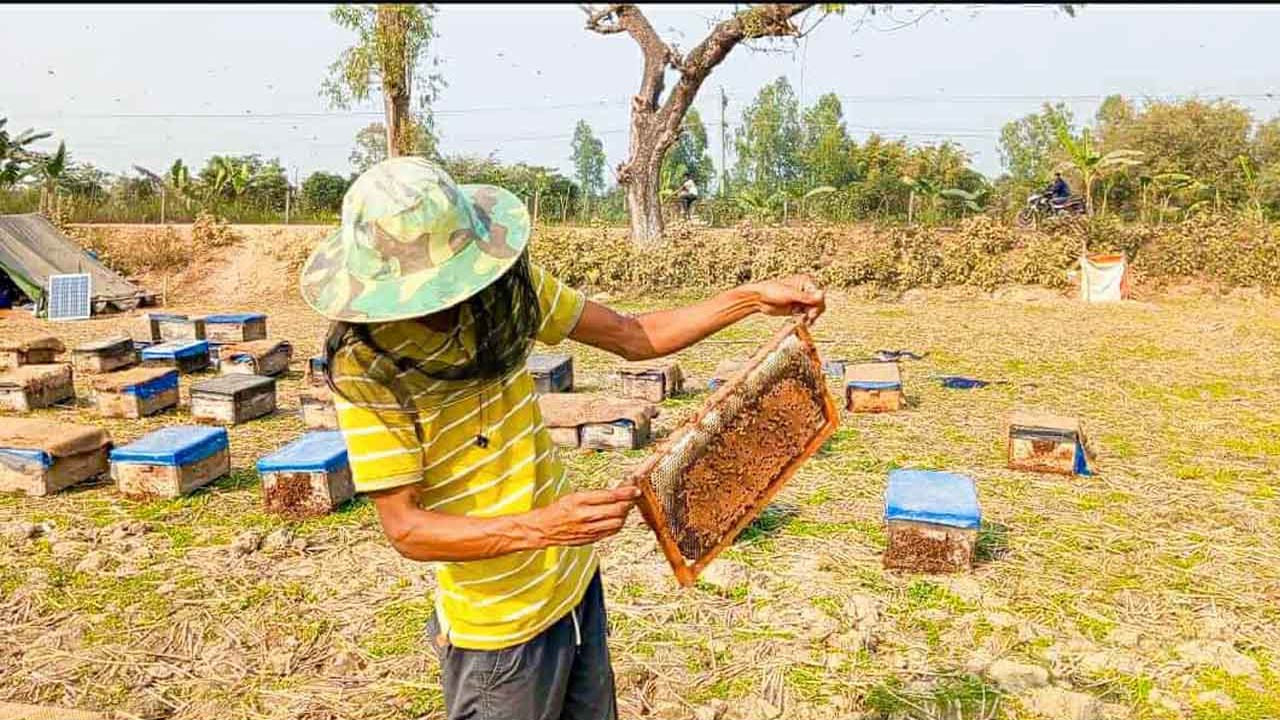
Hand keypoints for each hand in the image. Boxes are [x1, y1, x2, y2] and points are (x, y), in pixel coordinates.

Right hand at [526, 486, 640, 547]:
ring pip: (618, 522)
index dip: (626, 492)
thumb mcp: (573, 496)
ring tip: (625, 507)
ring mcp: (589, 529)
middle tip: (632, 497)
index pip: (610, 496)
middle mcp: (585, 516)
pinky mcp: (592, 539)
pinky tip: (617, 518)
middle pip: (618, 510)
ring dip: (625, 514)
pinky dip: (618, 524)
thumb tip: (616, 492)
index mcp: (579, 501)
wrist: (544, 529)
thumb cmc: (557, 511)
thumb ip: (594, 495)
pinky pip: (612, 532)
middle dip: (629, 502)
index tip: (634, 489)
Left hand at [748, 274, 825, 323]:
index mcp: (806, 282)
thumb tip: (822, 294)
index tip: (811, 314)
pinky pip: (806, 315)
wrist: (759, 299)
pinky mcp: (797, 308)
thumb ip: (806, 296)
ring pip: (814, 311)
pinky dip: (805, 319)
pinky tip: (799, 321)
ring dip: (809, 317)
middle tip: (807, 318)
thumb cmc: (772, 291)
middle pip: (819, 304)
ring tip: (802, 320)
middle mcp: (806, 290)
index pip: (819, 295)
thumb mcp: (790, 294)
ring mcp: (802, 300)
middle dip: (814, 312)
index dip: (817, 305)